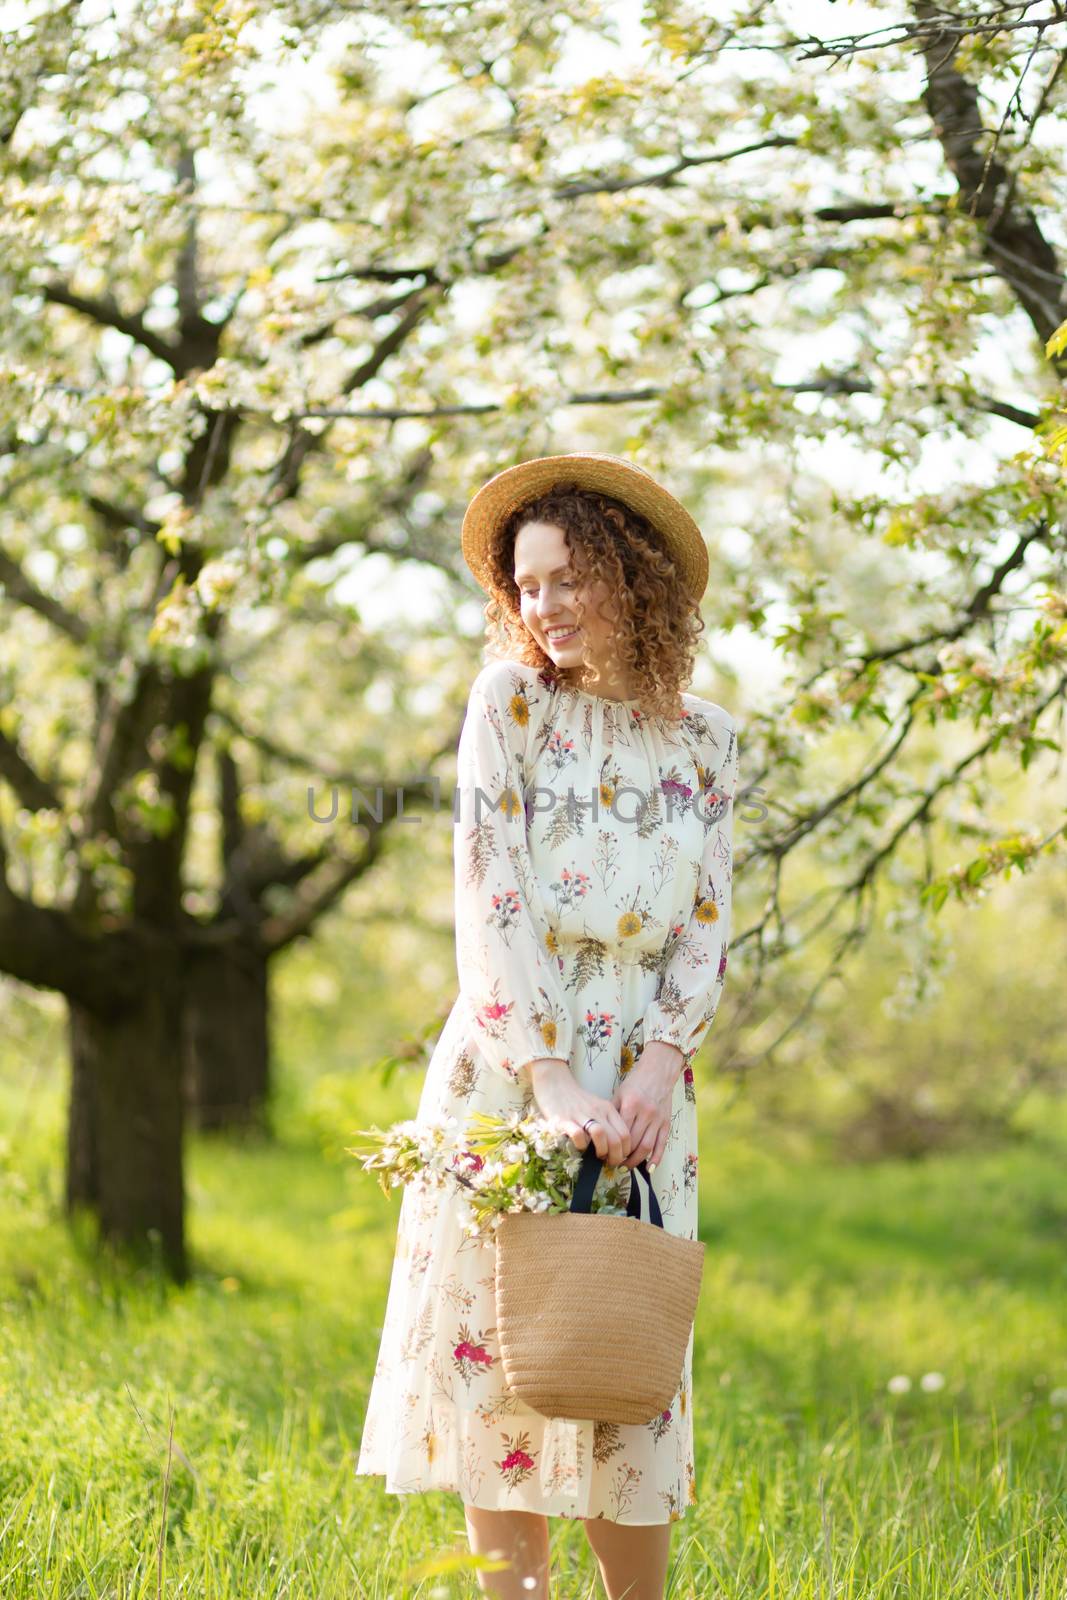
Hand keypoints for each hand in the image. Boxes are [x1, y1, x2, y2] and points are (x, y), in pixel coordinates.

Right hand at [528, 1060, 632, 1167]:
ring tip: (598, 1157)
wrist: (555, 1084)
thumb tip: (615, 1148)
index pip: (626, 1134)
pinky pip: (578, 1136)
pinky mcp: (565, 1120)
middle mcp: (598, 1112)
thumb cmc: (577, 1100)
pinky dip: (581, 1145)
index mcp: (608, 1109)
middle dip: (616, 1157)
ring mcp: (581, 1115)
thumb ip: (607, 1123)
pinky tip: (579, 1147)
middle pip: (617, 1138)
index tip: (620, 1158)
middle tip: (610, 1163)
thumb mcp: (598, 1107)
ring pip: (601, 1136)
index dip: (626, 1151)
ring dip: (602, 1151)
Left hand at [612, 1042, 683, 1169]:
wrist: (659, 1072)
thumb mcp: (619, 1093)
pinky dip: (656, 1158)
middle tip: (613, 1164)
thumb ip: (612, 1112)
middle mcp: (645, 1113)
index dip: (611, 1145)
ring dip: (636, 1160)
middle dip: (622, 1156)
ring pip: (646, 1146)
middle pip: (633, 1142)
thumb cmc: (636, 1083)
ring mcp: (657, 1119)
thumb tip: (600, 1133)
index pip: (620, 1132)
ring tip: (627, 1167)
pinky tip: (649, 1168)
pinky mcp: (667, 1122)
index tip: (604, 1154)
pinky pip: (662, 1144)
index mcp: (631, 1104)